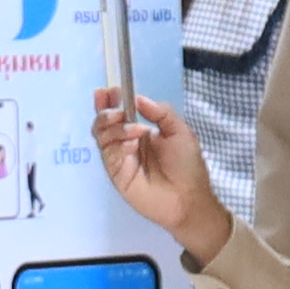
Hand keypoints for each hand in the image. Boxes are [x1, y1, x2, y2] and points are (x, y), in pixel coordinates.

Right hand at [91, 90, 219, 260]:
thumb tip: (138, 98)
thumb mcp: (180, 131)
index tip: (111, 90)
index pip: (119, 113)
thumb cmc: (187, 165)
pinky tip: (132, 143)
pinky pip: (107, 152)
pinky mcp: (115, 172)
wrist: (188, 198)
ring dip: (114, 125)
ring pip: (101, 134)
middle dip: (106, 109)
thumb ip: (161, 112)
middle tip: (116, 106)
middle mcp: (126, 143)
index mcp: (141, 132)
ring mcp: (119, 158)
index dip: (111, 101)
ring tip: (133, 127)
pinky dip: (117, 142)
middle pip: (103, 122)